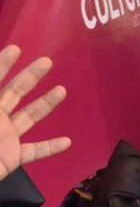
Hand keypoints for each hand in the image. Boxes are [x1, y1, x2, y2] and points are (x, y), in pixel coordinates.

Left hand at [0, 47, 69, 182]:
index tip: (16, 49)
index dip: (3, 64)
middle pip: (15, 92)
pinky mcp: (12, 157)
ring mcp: (5, 137)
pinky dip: (50, 147)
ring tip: (62, 90)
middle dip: (30, 76)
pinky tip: (66, 142)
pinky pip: (34, 151)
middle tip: (46, 62)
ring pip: (29, 117)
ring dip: (46, 104)